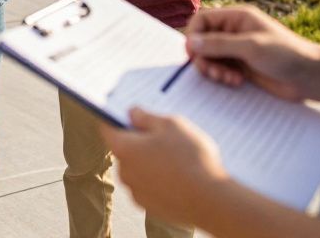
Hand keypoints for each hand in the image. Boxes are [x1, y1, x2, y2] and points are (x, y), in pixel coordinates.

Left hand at [102, 108, 228, 227]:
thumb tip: (131, 113)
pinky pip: (149, 186)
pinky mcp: (150, 206)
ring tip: (177, 158)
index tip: (126, 113)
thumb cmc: (191, 158)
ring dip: (150, 161)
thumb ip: (146, 116)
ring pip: (138, 168)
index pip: (107, 128)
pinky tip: (180, 176)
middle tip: (164, 136)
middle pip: (125, 149)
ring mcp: (136, 192)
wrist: (212, 201)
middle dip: (139, 141)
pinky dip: (159, 180)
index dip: (115, 117)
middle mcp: (124, 172)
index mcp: (124, 148)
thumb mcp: (171, 124)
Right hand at [185, 5, 319, 102]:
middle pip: (202, 41)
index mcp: (236, 18)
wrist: (310, 77)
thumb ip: (219, 44)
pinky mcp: (240, 67)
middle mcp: (233, 32)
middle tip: (213, 73)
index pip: (201, 21)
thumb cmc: (286, 55)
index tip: (194, 54)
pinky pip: (219, 70)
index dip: (194, 36)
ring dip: (213, 70)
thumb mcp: (251, 46)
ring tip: (229, 79)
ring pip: (208, 57)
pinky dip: (222, 77)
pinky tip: (236, 82)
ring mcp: (236, 50)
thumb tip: (191, 43)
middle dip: (204, 58)